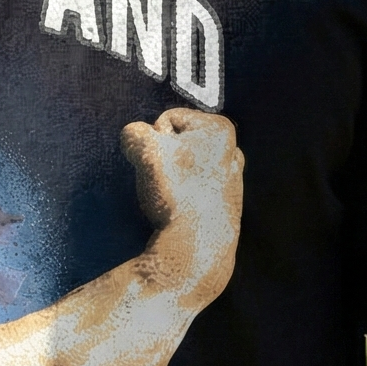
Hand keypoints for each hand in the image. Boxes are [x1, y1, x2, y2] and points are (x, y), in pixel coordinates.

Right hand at [122, 108, 243, 305]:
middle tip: (163, 180)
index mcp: (220, 129)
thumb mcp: (144, 150)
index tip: (160, 163)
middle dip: (165, 158)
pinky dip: (184, 197)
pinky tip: (181, 211)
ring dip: (173, 179)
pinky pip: (193, 191)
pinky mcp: (226, 205)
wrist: (196, 246)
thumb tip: (137, 140)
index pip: (166, 119)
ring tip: (171, 198)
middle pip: (177, 143)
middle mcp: (232, 150)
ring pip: (184, 168)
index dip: (153, 140)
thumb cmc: (175, 192)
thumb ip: (134, 132)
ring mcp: (232, 180)